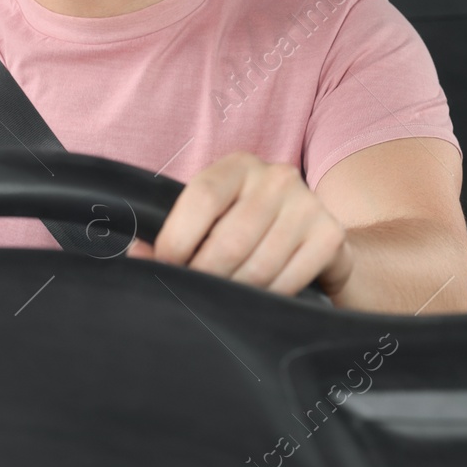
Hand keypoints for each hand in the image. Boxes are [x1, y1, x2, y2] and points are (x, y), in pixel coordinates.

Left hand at [137, 152, 354, 297]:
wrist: (318, 236)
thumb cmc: (250, 228)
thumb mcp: (216, 217)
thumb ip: (178, 234)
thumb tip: (137, 259)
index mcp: (238, 166)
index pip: (201, 198)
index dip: (176, 241)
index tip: (166, 269)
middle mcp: (276, 177)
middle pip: (229, 241)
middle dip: (205, 277)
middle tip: (195, 296)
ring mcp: (307, 204)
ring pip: (257, 267)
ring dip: (235, 294)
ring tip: (225, 301)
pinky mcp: (329, 235)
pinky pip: (288, 281)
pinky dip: (267, 298)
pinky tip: (259, 299)